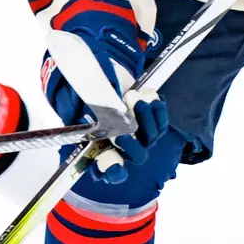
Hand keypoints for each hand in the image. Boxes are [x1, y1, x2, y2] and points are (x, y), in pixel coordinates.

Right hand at [42, 24, 168, 184]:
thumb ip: (81, 106)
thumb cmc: (90, 87)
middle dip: (133, 140)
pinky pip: (162, 124)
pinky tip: (149, 96)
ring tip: (133, 95)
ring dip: (144, 116)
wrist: (106, 72)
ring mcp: (139, 137)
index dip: (112, 171)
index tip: (117, 169)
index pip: (107, 168)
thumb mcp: (81, 94)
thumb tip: (89, 110)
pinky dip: (157, 110)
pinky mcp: (153, 124)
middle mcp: (120, 146)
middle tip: (124, 119)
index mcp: (98, 146)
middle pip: (136, 156)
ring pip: (151, 139)